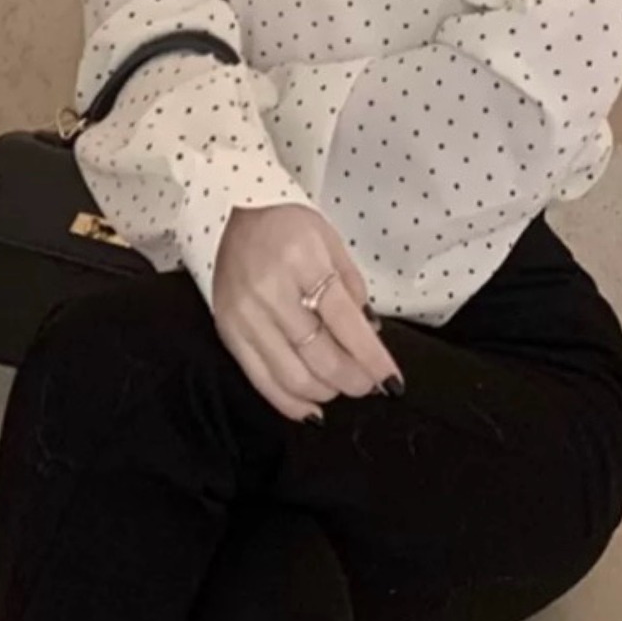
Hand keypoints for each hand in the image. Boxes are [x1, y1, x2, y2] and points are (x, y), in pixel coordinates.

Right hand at [210, 204, 404, 422]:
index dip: (372, 358)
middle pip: (320, 354)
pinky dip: (290, 403)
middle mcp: (270, 288)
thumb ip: (352, 289)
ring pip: (293, 375)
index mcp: (301, 258)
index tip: (392, 381)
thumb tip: (369, 337)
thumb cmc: (286, 225)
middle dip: (353, 379)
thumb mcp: (330, 242)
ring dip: (326, 391)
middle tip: (368, 384)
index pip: (344, 321)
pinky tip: (312, 409)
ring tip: (341, 387)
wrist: (233, 212)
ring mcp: (245, 313)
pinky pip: (261, 380)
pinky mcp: (229, 331)